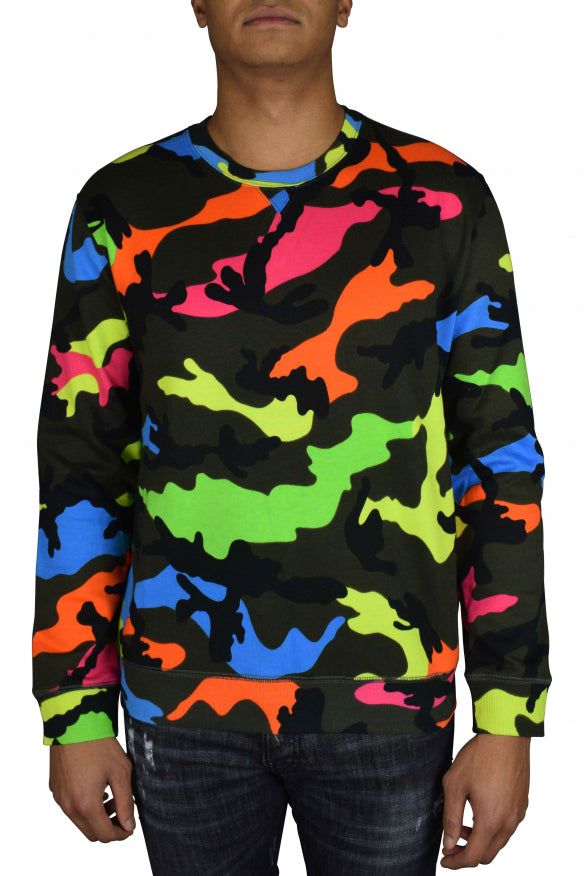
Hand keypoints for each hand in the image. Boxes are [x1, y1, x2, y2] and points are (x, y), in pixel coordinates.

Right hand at [49, 737, 135, 841]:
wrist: (74, 722)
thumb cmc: (98, 744)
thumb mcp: (120, 771)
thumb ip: (125, 802)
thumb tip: (129, 825)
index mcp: (86, 804)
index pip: (105, 834)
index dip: (121, 834)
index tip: (131, 825)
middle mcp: (69, 806)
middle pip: (91, 832)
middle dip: (109, 826)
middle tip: (122, 810)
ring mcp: (59, 797)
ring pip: (80, 821)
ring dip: (97, 816)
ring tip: (112, 796)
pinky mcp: (55, 788)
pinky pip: (70, 807)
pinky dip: (84, 806)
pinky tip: (97, 787)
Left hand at [439, 733, 530, 868]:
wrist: (506, 736)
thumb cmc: (479, 756)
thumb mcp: (455, 785)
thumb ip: (450, 817)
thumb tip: (448, 843)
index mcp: (490, 821)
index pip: (473, 856)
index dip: (457, 862)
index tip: (445, 859)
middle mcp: (508, 822)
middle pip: (488, 853)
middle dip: (468, 853)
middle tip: (451, 844)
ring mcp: (518, 813)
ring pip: (499, 841)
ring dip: (480, 840)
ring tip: (463, 825)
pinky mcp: (522, 803)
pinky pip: (507, 827)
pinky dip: (492, 829)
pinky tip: (479, 811)